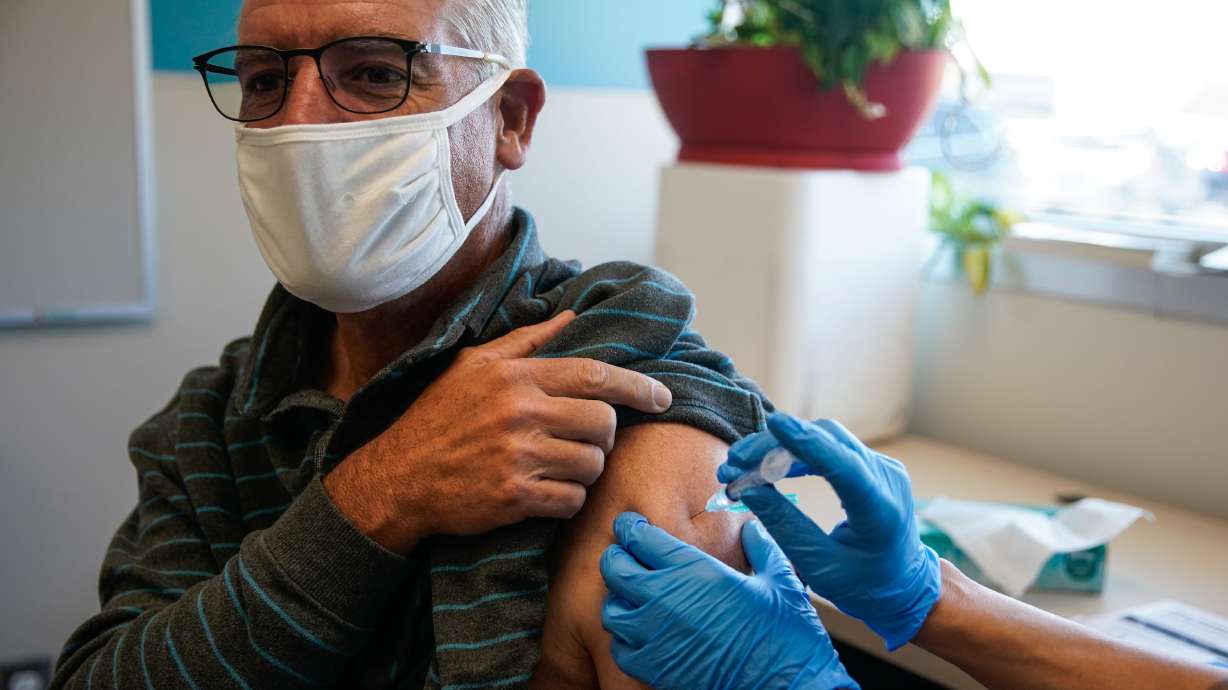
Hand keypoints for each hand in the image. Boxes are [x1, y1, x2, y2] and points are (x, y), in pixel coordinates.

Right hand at [324, 311, 672, 553]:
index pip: (595, 375)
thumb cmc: (438, 417)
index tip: (662, 396)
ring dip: (583, 470)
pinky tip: (544, 492)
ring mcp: (517, 456)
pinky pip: (572, 501)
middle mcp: (520, 412)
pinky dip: (567, 500)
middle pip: (603, 423)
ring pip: (592, 464)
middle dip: (602, 436)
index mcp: (516, 376)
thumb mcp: (473, 364)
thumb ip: (526, 340)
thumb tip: (572, 315)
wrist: (397, 477)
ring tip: (555, 466)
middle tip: (580, 440)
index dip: (637, 387)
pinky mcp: (513, 497)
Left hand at [600, 513, 858, 689]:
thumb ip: (761, 547)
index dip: (631, 526)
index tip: (632, 525)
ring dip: (618, 599)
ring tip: (634, 597)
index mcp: (693, 570)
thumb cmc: (785, 634)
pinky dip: (625, 638)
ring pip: (611, 608)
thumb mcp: (780, 579)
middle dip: (617, 557)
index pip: (639, 537)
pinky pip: (620, 648)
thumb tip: (752, 528)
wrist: (784, 687)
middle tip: (627, 556)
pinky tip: (643, 634)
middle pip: (614, 567)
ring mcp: (656, 636)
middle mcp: (665, 598)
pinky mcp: (655, 668)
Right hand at [720, 413, 941, 650]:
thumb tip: (747, 489)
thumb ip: (784, 525)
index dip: (806, 441)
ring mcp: (881, 468)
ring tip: (742, 464)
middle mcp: (886, 478)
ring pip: (825, 438)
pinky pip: (829, 448)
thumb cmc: (866, 586)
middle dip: (775, 445)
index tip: (774, 423)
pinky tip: (768, 466)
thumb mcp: (820, 566)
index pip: (841, 464)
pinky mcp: (871, 467)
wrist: (905, 586)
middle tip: (734, 463)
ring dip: (781, 446)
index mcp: (879, 510)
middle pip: (826, 440)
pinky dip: (796, 453)